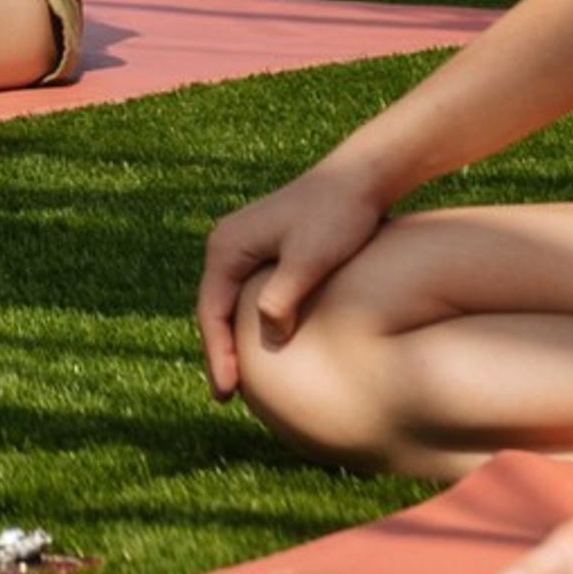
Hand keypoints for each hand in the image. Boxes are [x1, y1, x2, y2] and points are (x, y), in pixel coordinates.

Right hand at [197, 161, 388, 397]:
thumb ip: (283, 298)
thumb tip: (267, 338)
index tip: (227, 393)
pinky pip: (247, 294)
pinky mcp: (265, 248)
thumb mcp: (310, 259)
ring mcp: (245, 244)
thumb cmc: (337, 215)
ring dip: (233, 339)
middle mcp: (227, 243)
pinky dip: (249, 322)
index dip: (217, 355)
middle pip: (214, 308)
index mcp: (228, 245)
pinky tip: (265, 345)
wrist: (360, 177)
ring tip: (242, 379)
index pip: (211, 311)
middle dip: (220, 351)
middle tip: (227, 396)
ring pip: (230, 302)